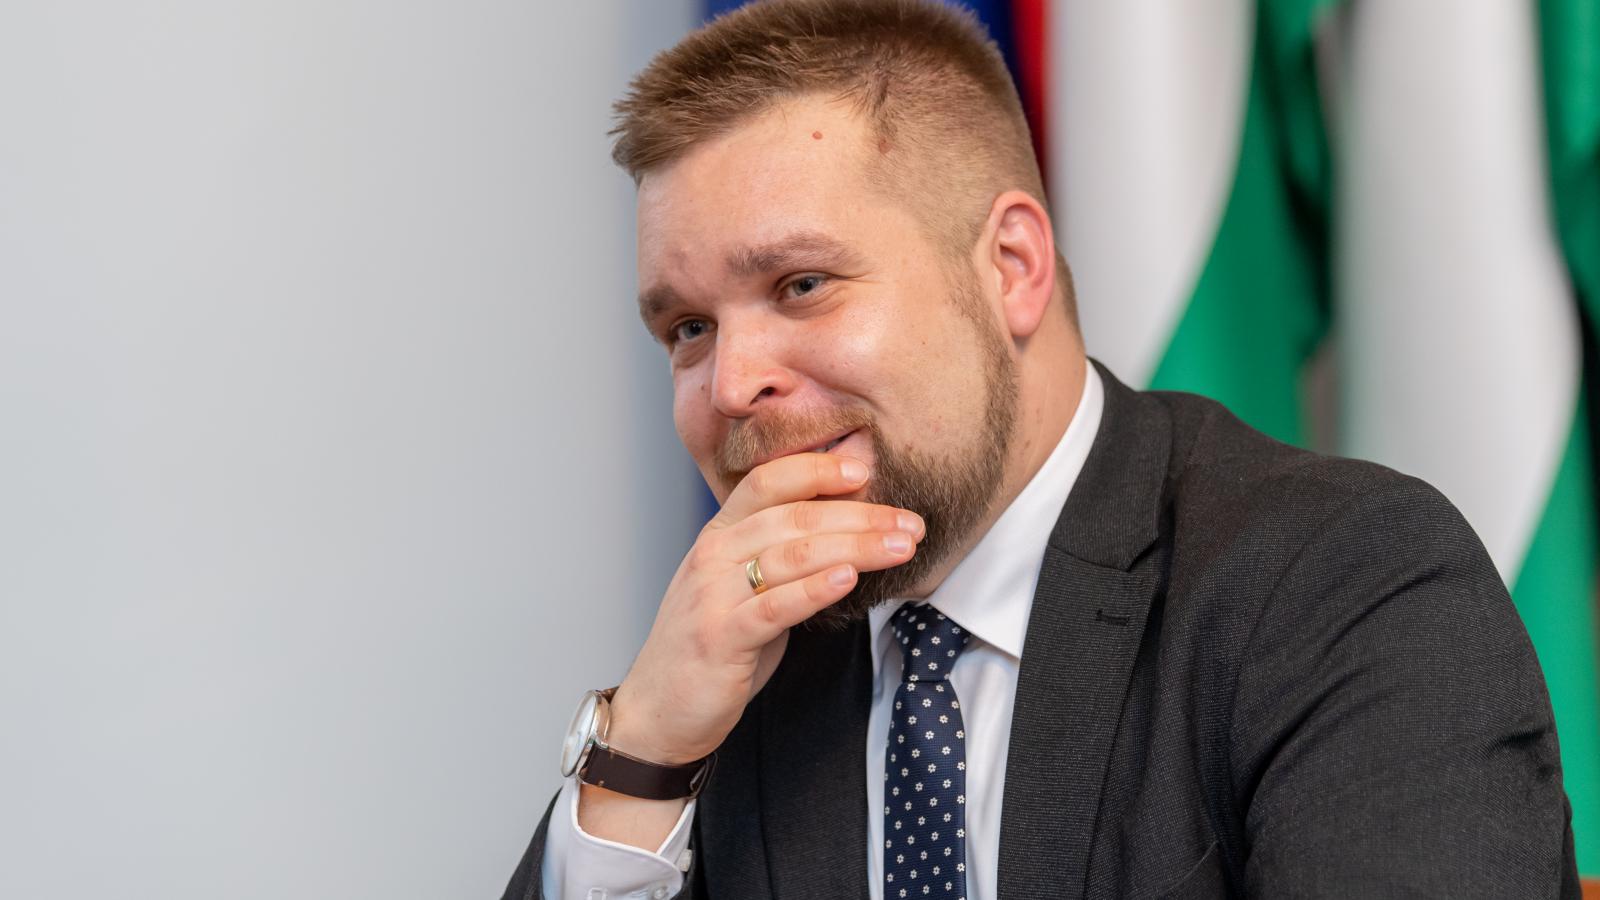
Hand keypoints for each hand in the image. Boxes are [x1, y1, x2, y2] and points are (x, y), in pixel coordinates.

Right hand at [605, 452, 923, 764]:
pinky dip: (816, 589)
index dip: (817, 470)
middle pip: (794, 517)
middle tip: (911, 523)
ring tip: (900, 547)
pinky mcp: (721, 636)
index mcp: (719, 535)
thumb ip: (783, 558)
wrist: (659, 711)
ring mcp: (713, 594)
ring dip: (855, 547)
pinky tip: (850, 578)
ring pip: (793, 555)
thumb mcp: (745, 589)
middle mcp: (713, 555)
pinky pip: (776, 606)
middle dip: (861, 516)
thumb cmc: (714, 648)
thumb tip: (850, 534)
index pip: (767, 481)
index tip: (864, 470)